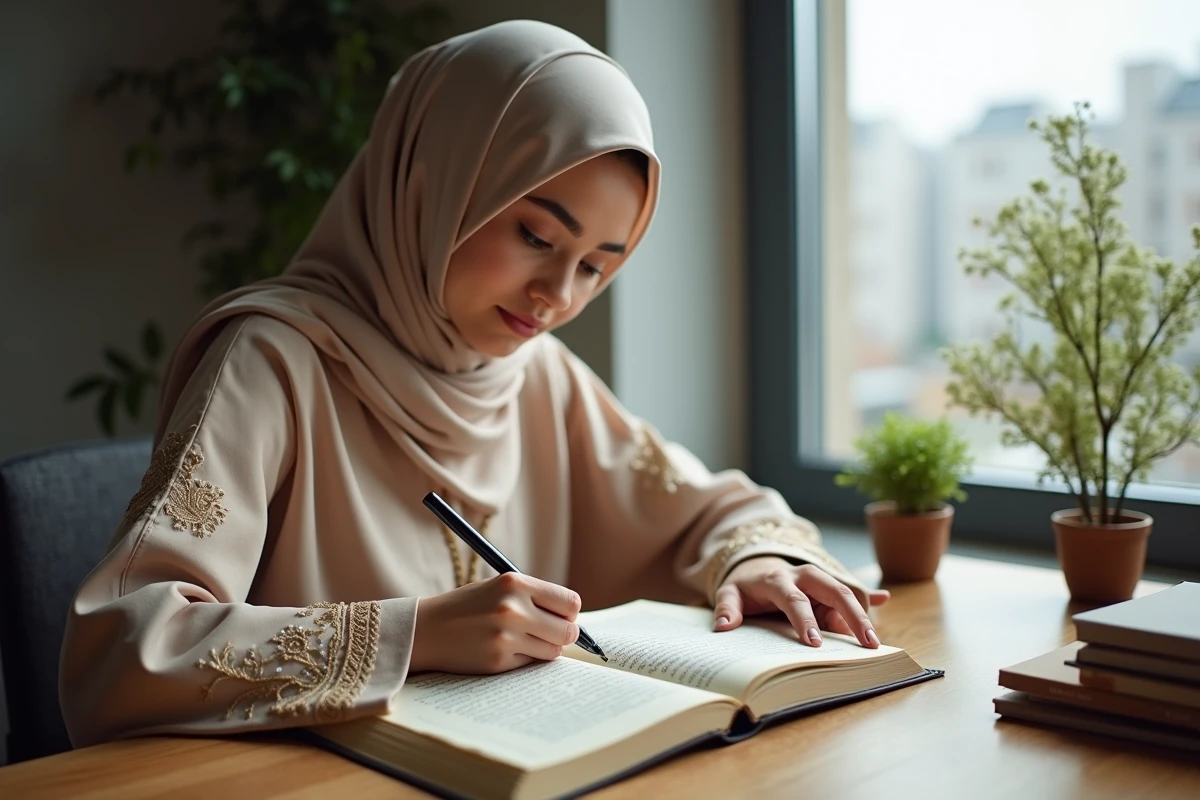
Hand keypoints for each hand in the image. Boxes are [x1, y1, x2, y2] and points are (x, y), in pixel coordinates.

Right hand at [411, 573, 581, 673]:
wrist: (427, 629)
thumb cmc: (468, 607)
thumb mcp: (499, 588)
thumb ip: (534, 598)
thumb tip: (573, 619)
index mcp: (515, 583)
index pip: (570, 602)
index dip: (569, 613)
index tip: (562, 617)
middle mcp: (513, 609)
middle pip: (568, 631)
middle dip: (564, 635)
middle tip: (551, 634)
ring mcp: (505, 637)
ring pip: (553, 651)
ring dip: (545, 649)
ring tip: (523, 641)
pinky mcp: (498, 661)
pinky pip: (530, 664)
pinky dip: (524, 659)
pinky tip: (504, 650)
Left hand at [712, 556, 889, 647]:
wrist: (755, 563)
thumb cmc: (745, 585)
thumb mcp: (729, 593)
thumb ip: (726, 608)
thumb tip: (723, 627)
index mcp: (779, 579)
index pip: (794, 600)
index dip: (805, 621)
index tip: (814, 644)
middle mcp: (804, 575)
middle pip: (834, 590)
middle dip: (853, 615)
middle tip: (868, 643)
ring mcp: (821, 578)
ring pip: (848, 590)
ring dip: (862, 613)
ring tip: (872, 642)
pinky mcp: (830, 584)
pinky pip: (853, 587)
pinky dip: (869, 594)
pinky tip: (884, 598)